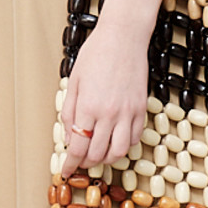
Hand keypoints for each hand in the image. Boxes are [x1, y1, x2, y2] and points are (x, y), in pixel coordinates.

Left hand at [59, 13, 149, 177]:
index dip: (71, 163)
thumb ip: (70, 112)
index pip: (78, 147)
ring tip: (99, 154)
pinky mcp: (141, 109)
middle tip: (81, 161)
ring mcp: (127, 112)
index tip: (67, 170)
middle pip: (97, 153)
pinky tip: (115, 140)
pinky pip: (135, 138)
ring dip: (107, 158)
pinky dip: (124, 145)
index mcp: (88, 107)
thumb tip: (70, 137)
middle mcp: (108, 114)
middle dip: (86, 163)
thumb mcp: (74, 81)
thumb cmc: (95, 54)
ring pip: (119, 151)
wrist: (123, 37)